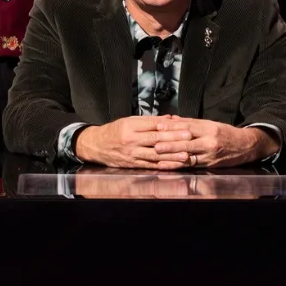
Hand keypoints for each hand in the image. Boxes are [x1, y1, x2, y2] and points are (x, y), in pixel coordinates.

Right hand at [73, 116, 193, 168]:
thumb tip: (169, 119)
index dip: (170, 126)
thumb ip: (150, 121)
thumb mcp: (129, 121)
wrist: (96, 145)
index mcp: (131, 126)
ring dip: (172, 155)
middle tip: (189, 137)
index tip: (184, 126)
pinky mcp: (132, 164)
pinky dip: (162, 166)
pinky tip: (173, 166)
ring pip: (155, 154)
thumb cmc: (114, 131)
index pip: (154, 125)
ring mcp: (132, 153)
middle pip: (156, 139)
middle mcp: (131, 140)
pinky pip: (150, 165)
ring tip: (186, 155)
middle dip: (174, 139)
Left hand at [152, 117, 277, 167]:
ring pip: (188, 155)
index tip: (159, 126)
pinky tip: (168, 166)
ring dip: (171, 156)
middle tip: (155, 143)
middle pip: (187, 142)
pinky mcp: (209, 165)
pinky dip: (178, 165)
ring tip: (158, 155)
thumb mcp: (210, 124)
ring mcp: (209, 155)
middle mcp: (209, 141)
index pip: (188, 127)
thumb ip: (190, 123)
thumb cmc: (226, 133)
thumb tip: (171, 119)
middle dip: (170, 143)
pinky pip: (191, 165)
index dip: (172, 127)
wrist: (246, 146)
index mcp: (209, 128)